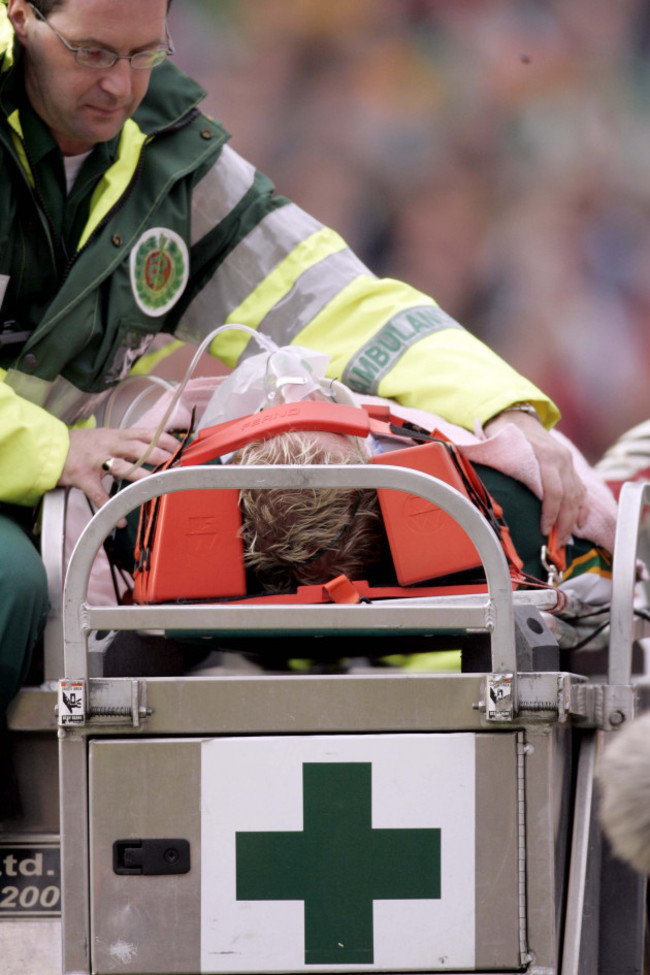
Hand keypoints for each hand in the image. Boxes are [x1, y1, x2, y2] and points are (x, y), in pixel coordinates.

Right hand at [57, 427, 179, 510]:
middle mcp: (108, 445)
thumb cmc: (81, 444)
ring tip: (155, 485)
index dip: (165, 440)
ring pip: (122, 467)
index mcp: (116, 435)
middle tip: (175, 465)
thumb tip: (153, 447)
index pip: (146, 434)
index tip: (181, 448)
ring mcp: (95, 461)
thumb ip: (127, 442)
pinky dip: (110, 508)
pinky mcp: (83, 477)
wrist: (51, 448)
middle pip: (138, 448)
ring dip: (140, 476)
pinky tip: (120, 519)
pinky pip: (98, 495)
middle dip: (158, 456)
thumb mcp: (106, 437)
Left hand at [483, 410, 588, 544]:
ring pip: (577, 495)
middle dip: (563, 523)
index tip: (544, 531)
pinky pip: (580, 489)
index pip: (552, 491)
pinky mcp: (569, 465)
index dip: (550, 514)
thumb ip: (492, 468)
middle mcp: (558, 458)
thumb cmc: (501, 435)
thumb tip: (479, 489)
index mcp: (541, 455)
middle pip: (568, 496)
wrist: (515, 415)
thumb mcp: (495, 448)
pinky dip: (582, 507)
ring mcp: (566, 461)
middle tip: (556, 544)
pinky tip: (579, 524)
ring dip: (572, 519)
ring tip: (565, 539)